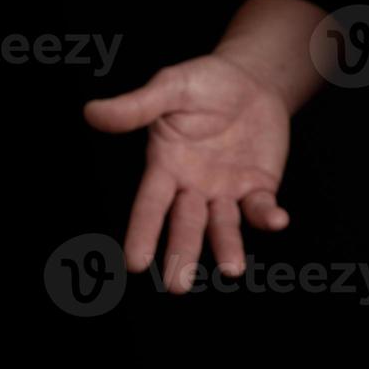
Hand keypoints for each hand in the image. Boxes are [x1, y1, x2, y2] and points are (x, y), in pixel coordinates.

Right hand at [84, 54, 292, 292]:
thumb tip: (92, 112)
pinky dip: (267, 216)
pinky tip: (276, 221)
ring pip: (223, 226)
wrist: (250, 82)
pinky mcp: (258, 186)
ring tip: (233, 270)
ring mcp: (225, 190)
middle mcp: (192, 186)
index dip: (142, 232)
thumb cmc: (203, 84)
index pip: (150, 205)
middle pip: (185, 225)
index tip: (134, 263)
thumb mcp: (171, 87)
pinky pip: (260, 207)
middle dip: (182, 254)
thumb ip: (137, 105)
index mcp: (165, 166)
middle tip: (178, 286)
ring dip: (227, 247)